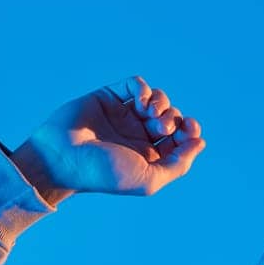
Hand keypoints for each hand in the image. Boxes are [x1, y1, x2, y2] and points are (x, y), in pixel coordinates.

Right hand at [9, 75, 205, 200]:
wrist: (63, 158)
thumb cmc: (104, 174)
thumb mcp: (148, 180)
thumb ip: (178, 165)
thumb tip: (200, 143)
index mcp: (149, 157)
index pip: (180, 139)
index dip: (190, 132)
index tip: (190, 131)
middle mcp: (138, 136)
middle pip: (171, 117)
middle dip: (173, 119)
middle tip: (160, 127)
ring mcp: (124, 115)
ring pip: (157, 99)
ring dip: (162, 102)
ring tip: (149, 113)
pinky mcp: (109, 97)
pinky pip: (135, 84)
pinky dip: (143, 88)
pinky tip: (140, 100)